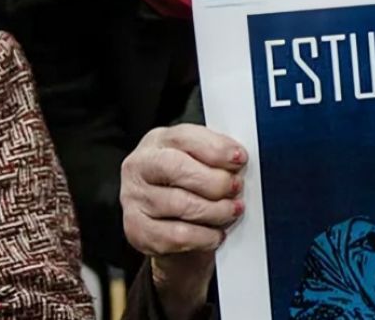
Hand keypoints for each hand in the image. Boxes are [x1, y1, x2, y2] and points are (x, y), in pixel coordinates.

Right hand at [121, 124, 246, 318]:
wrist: (170, 226)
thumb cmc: (190, 186)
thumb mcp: (201, 162)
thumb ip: (217, 157)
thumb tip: (240, 162)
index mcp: (159, 141)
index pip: (185, 138)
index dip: (216, 148)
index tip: (240, 159)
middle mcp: (140, 166)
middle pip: (179, 169)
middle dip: (216, 181)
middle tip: (236, 189)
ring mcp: (134, 198)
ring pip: (181, 205)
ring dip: (216, 211)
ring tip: (231, 211)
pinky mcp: (136, 229)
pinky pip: (177, 236)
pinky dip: (203, 237)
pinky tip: (215, 234)